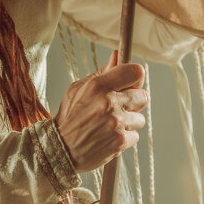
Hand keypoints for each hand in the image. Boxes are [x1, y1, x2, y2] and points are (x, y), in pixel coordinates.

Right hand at [54, 52, 147, 173]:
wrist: (60, 148)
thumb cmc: (70, 116)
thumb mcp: (79, 89)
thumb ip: (101, 73)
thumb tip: (116, 55)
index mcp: (98, 86)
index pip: (135, 72)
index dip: (136, 77)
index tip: (132, 82)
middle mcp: (109, 102)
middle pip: (143, 96)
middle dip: (135, 102)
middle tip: (120, 107)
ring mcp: (116, 122)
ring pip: (140, 118)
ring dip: (129, 122)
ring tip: (110, 125)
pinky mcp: (120, 141)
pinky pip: (135, 136)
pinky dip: (124, 138)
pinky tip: (109, 137)